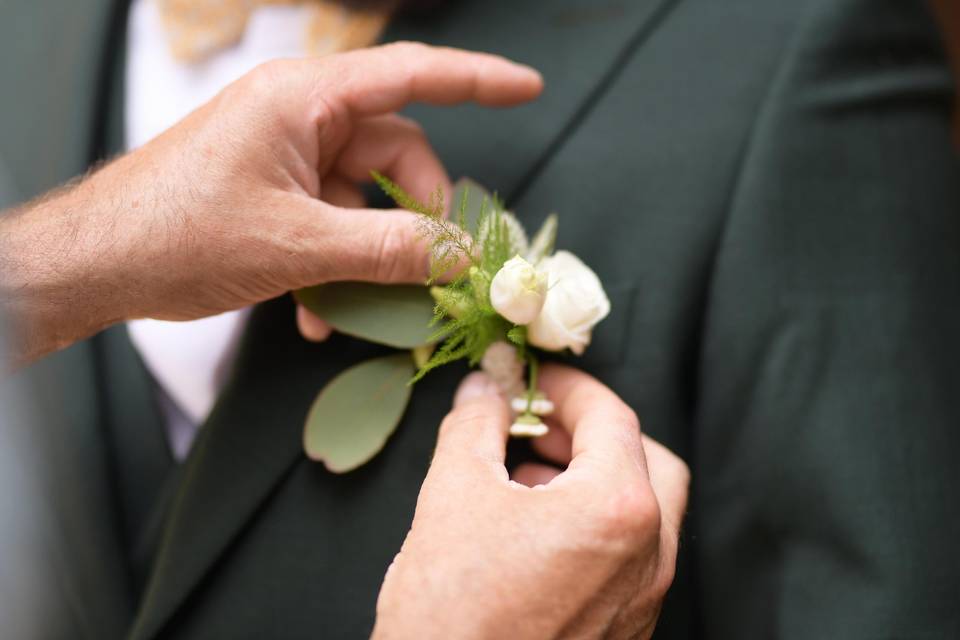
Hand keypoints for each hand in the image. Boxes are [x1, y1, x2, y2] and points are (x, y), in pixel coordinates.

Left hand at [0, 43, 541, 364]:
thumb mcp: (297, 244)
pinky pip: (332, 222)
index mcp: (304, 99)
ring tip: (355, 308)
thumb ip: (387, 249)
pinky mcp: (274, 193)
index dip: (476, 78)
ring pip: (365, 198)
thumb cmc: (179, 234)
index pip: (410, 75)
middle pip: (395, 153)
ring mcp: (286, 157)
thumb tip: (459, 256)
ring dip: (372, 257)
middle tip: (433, 270)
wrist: (95, 264)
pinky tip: (318, 315)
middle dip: (417, 215)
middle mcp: (301, 118)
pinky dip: (337, 265)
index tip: (528, 87)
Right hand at [373, 365, 689, 639]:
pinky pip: (628, 558)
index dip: (566, 386)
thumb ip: (476, 423)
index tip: (531, 378)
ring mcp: (642, 600)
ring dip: (591, 477)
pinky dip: (593, 524)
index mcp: (618, 509)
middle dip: (592, 431)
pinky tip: (534, 528)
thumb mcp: (454, 493)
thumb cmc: (453, 613)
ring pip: (642, 511)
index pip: (610, 416)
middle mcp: (648, 556)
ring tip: (524, 474)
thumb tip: (486, 387)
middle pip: (646, 459)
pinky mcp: (624, 631)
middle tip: (538, 424)